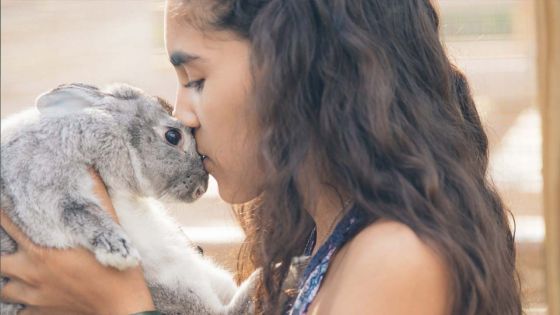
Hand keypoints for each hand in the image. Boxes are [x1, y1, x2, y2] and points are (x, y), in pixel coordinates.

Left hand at [0, 168, 155, 314]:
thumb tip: (91, 169)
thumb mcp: (111, 228)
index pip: (10, 227)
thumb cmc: (116, 267)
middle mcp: (32, 273)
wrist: (120, 306)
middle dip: (1, 256)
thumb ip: (97, 198)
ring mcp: (34, 295)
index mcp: (43, 251)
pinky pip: (19, 311)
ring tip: (15, 274)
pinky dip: (20, 306)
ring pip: (4, 290)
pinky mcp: (41, 312)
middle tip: (8, 249)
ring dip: (8, 281)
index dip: (2, 214)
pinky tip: (28, 298)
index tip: (0, 206)